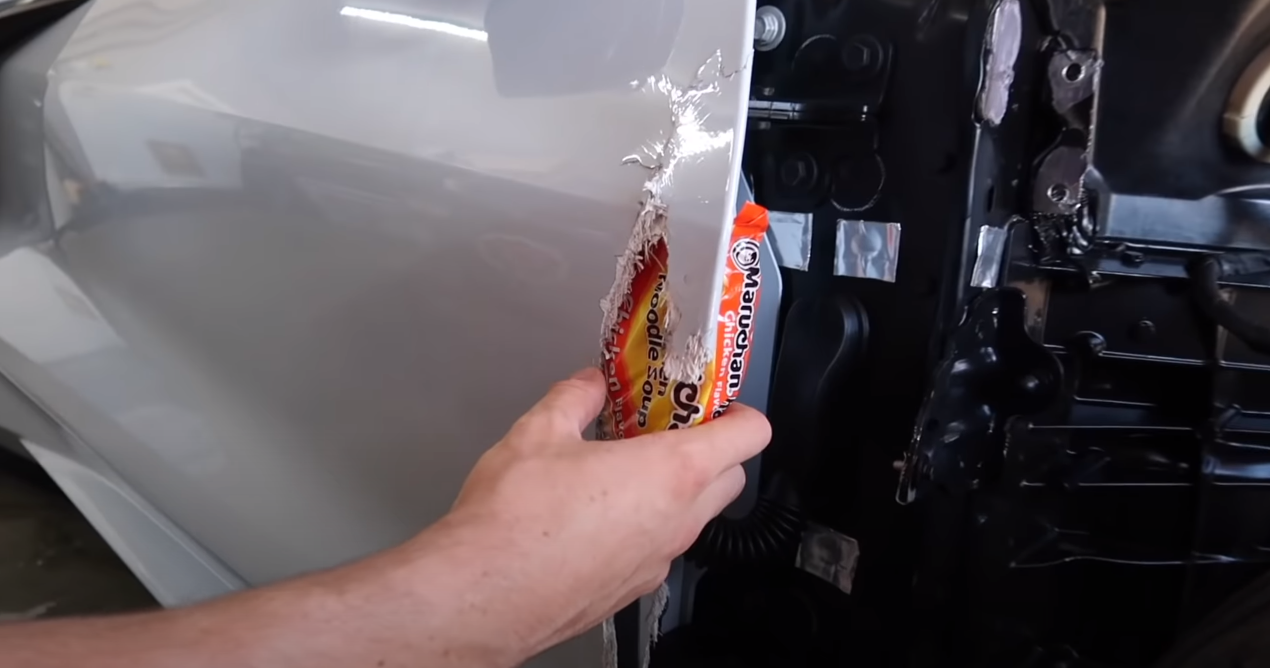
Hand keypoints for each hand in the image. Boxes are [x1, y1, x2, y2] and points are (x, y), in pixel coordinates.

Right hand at [429, 367, 770, 656]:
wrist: (483, 595)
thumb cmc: (514, 520)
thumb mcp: (538, 433)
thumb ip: (573, 398)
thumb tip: (586, 384)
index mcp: (672, 472)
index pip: (750, 435)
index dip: (740, 412)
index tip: (714, 401)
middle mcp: (678, 521)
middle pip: (732, 478)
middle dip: (711, 450)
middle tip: (666, 429)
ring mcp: (659, 561)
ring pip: (697, 517)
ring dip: (678, 489)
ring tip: (625, 467)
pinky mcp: (633, 588)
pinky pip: (660, 548)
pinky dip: (648, 525)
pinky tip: (599, 513)